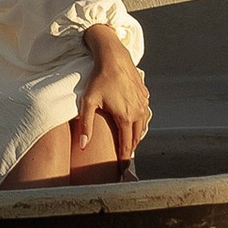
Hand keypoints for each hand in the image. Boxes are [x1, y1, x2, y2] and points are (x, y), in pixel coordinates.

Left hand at [69, 30, 151, 172]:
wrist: (113, 57)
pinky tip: (131, 122)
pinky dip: (139, 121)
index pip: (127, 145)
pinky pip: (144, 113)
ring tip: (127, 143)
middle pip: (137, 138)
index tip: (122, 170)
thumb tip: (83, 147)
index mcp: (126, 117)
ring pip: (142, 126)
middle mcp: (138, 112)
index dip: (124, 158)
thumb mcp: (88, 102)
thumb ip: (85, 126)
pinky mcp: (145, 95)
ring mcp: (144, 103)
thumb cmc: (99, 79)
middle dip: (130, 149)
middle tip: (124, 159)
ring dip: (135, 135)